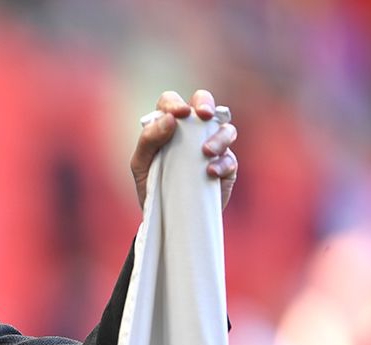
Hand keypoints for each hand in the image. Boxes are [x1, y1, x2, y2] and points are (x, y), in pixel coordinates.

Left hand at [130, 89, 238, 208]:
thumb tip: (170, 120)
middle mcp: (193, 132)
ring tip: (206, 152)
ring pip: (226, 129)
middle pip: (205, 104)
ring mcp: (212, 148)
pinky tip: (210, 172)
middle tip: (204, 115)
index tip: (179, 113)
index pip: (172, 101)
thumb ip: (149, 140)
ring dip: (219, 136)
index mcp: (169, 126)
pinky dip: (222, 164)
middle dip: (207, 104)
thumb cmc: (150, 184)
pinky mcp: (225, 168)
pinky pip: (230, 159)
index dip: (176, 103)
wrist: (164, 216)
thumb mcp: (141, 164)